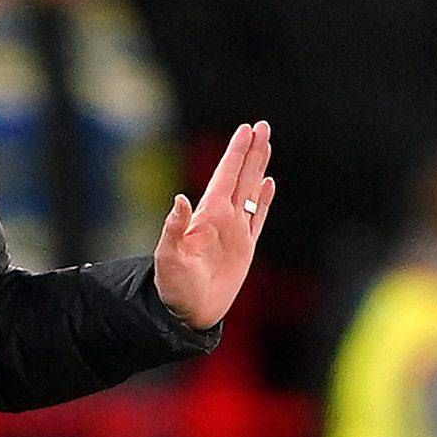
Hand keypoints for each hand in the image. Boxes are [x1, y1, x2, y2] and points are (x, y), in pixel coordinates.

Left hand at [154, 121, 275, 329]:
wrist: (187, 311)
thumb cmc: (173, 286)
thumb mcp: (168, 257)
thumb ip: (174, 229)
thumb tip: (180, 199)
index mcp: (206, 216)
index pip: (224, 177)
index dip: (236, 154)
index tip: (246, 130)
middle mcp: (221, 218)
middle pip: (240, 176)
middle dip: (251, 151)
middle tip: (261, 125)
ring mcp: (234, 231)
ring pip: (251, 191)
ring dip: (258, 168)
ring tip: (266, 144)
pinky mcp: (244, 247)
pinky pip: (257, 218)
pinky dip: (263, 200)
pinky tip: (268, 183)